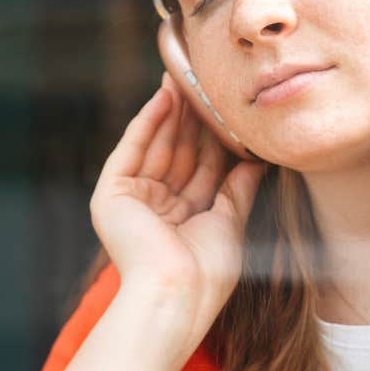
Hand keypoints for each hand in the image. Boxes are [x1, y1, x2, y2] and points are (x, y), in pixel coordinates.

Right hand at [90, 74, 268, 344]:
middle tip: (204, 80)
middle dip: (190, 118)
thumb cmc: (208, 271)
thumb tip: (258, 161)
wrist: (176, 293)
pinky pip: (132, 150)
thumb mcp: (230, 222)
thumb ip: (238, 189)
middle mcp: (155, 210)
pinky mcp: (110, 196)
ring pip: (155, 146)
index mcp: (182, 221)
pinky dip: (147, 123)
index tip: (227, 108)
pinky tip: (164, 97)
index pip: (201, 169)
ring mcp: (131, 202)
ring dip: (170, 112)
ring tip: (185, 77)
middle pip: (177, 154)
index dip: (214, 138)